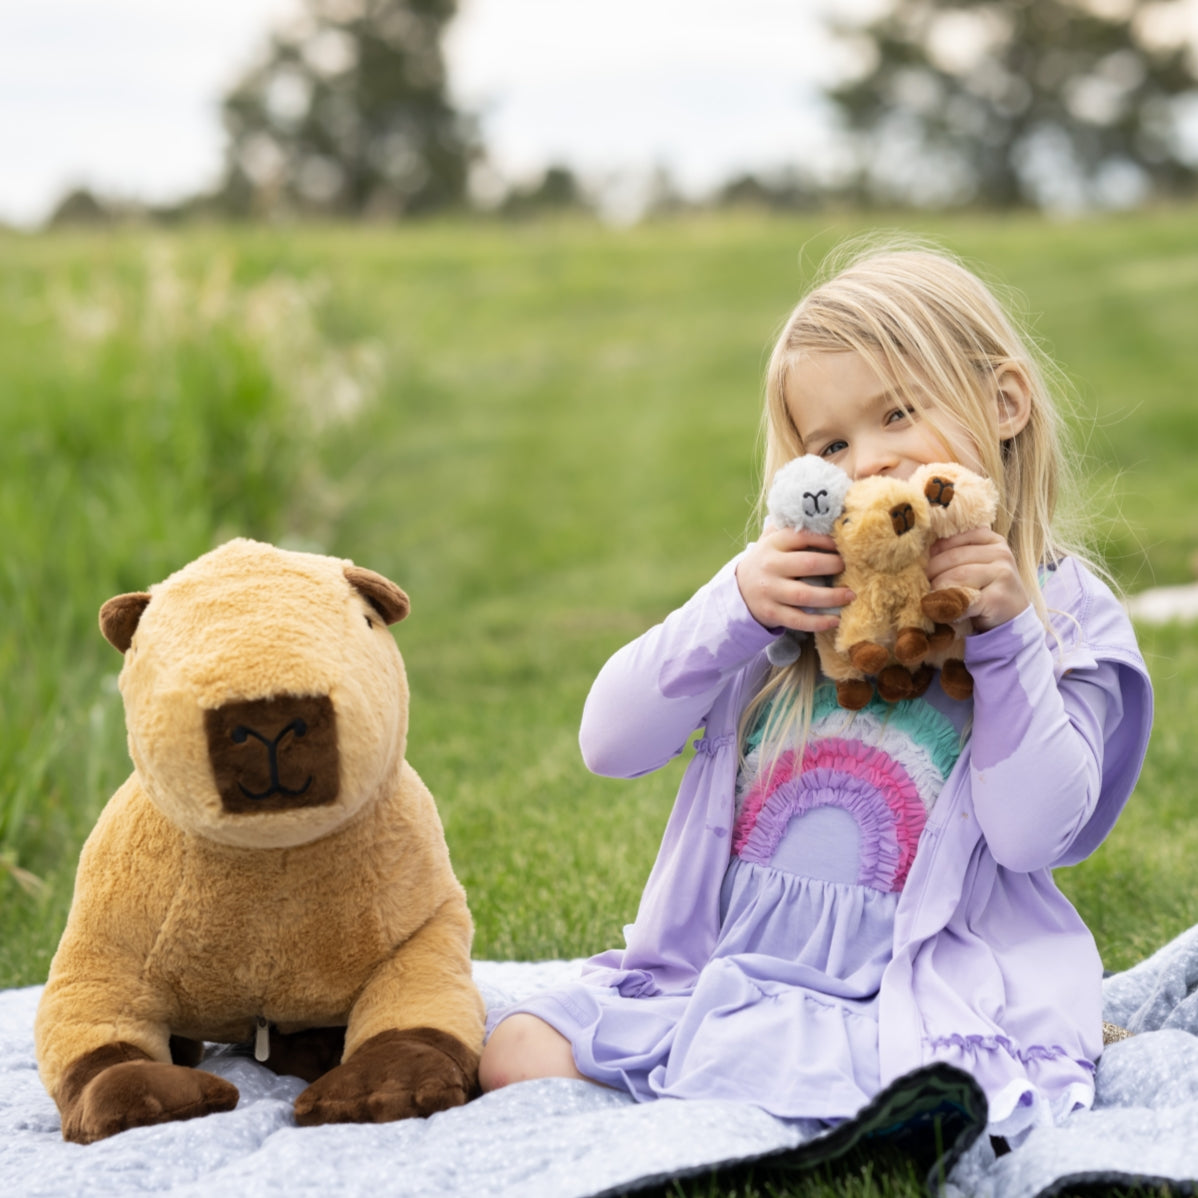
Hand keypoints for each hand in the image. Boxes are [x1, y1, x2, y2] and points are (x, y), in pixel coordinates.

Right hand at [736, 527, 852, 633]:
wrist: (739, 590)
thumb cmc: (768, 562)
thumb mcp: (772, 541)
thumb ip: (792, 528)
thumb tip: (829, 517)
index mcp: (773, 544)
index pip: (802, 536)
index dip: (826, 540)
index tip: (844, 545)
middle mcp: (770, 566)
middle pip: (808, 564)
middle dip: (834, 565)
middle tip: (851, 568)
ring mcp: (769, 591)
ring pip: (805, 595)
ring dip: (832, 596)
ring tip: (850, 595)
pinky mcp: (771, 612)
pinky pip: (798, 620)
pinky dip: (819, 622)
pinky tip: (835, 620)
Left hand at [926, 528, 1030, 632]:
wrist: (1013, 617)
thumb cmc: (987, 588)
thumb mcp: (976, 564)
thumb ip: (955, 552)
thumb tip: (922, 551)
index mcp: (992, 540)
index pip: (953, 538)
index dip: (934, 552)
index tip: (925, 566)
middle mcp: (1001, 553)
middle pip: (952, 557)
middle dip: (932, 572)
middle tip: (924, 585)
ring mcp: (1002, 574)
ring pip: (956, 576)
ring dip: (938, 589)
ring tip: (933, 598)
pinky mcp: (997, 598)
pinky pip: (964, 599)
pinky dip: (948, 606)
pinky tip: (944, 611)